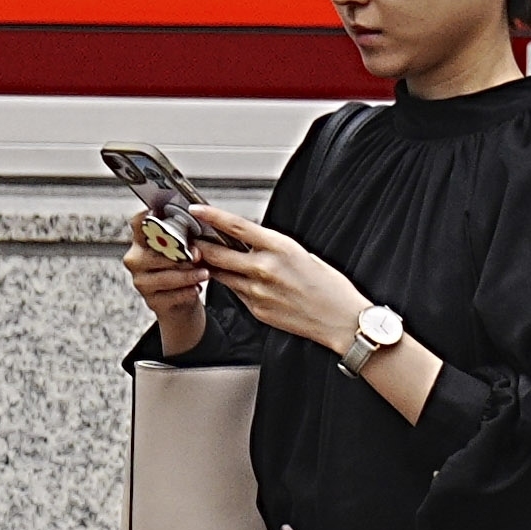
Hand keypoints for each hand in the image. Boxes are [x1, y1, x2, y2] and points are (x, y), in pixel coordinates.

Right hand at [121, 210, 209, 347]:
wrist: (181, 300)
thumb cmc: (183, 267)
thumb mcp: (183, 248)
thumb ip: (186, 240)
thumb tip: (196, 248)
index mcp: (140, 240)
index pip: (138, 223)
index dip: (148, 217)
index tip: (160, 214)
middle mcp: (136, 259)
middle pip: (156, 251)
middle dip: (180, 253)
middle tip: (198, 255)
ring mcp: (141, 281)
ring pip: (166, 276)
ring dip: (188, 275)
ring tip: (204, 273)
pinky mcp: (151, 301)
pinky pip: (172, 295)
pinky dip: (187, 292)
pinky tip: (196, 288)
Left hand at [181, 206, 365, 357]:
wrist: (340, 319)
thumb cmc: (329, 286)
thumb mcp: (302, 254)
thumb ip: (272, 247)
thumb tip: (250, 241)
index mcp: (279, 248)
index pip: (236, 227)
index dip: (211, 216)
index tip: (196, 210)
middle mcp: (264, 269)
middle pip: (217, 253)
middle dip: (200, 245)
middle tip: (190, 238)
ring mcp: (257, 292)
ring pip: (221, 274)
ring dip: (211, 265)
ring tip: (206, 257)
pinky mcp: (256, 310)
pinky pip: (236, 293)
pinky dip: (232, 284)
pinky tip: (236, 280)